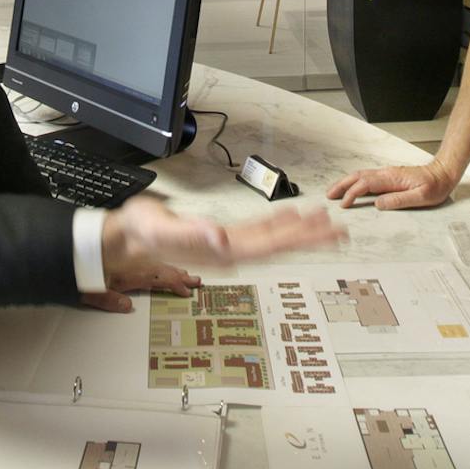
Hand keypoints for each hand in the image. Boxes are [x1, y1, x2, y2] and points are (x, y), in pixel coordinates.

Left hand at [81, 260, 199, 312]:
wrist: (73, 242)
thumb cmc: (80, 266)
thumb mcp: (89, 290)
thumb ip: (108, 300)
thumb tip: (126, 306)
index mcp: (126, 272)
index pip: (158, 278)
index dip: (175, 284)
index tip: (187, 290)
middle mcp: (132, 261)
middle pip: (162, 268)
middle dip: (180, 275)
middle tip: (196, 281)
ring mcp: (132, 255)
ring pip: (158, 260)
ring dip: (174, 267)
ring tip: (187, 273)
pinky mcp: (129, 249)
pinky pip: (151, 255)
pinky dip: (162, 260)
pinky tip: (167, 263)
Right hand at [99, 196, 340, 281]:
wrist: (130, 237)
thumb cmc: (142, 232)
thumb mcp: (161, 229)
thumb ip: (191, 234)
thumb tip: (220, 239)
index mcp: (220, 250)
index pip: (267, 245)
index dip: (295, 238)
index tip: (319, 231)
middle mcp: (229, 250)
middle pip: (277, 244)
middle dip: (309, 238)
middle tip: (339, 231)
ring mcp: (228, 245)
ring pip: (272, 238)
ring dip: (299, 231)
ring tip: (326, 224)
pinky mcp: (223, 237)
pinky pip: (258, 231)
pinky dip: (279, 224)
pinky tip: (293, 218)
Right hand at [324, 160, 455, 209]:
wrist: (443, 173)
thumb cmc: (435, 186)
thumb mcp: (421, 197)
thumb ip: (399, 200)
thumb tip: (379, 204)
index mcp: (391, 178)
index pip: (365, 184)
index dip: (352, 194)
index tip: (344, 204)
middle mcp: (386, 174)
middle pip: (358, 176)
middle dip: (341, 185)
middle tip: (329, 195)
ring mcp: (387, 174)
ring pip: (361, 176)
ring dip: (346, 182)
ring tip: (335, 191)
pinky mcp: (389, 177)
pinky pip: (367, 178)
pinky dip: (355, 182)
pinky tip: (353, 188)